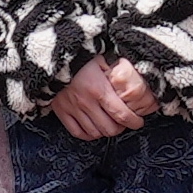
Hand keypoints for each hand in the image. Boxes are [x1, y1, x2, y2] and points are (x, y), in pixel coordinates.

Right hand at [46, 58, 161, 141]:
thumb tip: (134, 74)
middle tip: (124, 124)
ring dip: (105, 132)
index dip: (133, 122)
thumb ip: (116, 70)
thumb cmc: (80, 56)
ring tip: (110, 126)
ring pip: (94, 133)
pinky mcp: (61, 112)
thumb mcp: (102, 59)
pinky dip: (88, 135)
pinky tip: (94, 130)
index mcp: (99, 88)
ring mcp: (72, 108)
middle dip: (120, 129)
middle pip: (109, 128)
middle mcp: (86, 102)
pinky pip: (77, 132)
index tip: (138, 122)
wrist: (53, 57)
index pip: (121, 114)